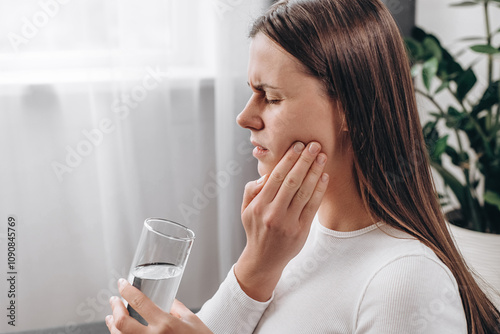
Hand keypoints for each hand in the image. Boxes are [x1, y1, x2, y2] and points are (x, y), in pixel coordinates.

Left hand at [106, 279, 212, 333]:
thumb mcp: (192, 320)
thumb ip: (176, 308)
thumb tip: (166, 299)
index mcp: (166, 324)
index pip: (139, 302)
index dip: (126, 290)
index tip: (122, 284)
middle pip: (122, 322)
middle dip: (115, 308)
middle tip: (114, 300)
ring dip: (112, 325)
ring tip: (112, 317)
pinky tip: (120, 332)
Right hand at [235, 141, 328, 300]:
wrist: (264, 259)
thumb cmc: (256, 229)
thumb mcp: (246, 209)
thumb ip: (252, 190)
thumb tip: (267, 174)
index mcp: (260, 205)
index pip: (276, 176)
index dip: (288, 159)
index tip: (298, 145)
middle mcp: (274, 213)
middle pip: (293, 181)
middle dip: (305, 160)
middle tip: (314, 144)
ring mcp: (289, 222)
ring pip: (304, 192)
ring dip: (315, 172)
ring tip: (322, 156)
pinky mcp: (302, 230)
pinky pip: (312, 206)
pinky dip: (319, 190)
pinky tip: (324, 176)